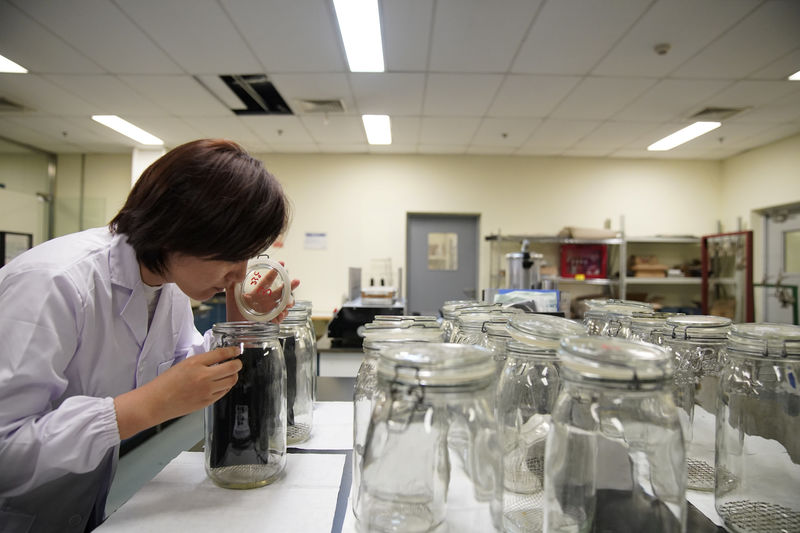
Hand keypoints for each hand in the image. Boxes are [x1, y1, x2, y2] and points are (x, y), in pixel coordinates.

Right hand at [114, 347, 241, 438]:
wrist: (156, 402)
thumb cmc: (166, 384)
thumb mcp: (184, 364)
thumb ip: (202, 361)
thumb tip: (219, 359)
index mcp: (195, 363)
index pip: (221, 354)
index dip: (232, 351)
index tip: (236, 350)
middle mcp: (203, 376)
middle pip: (232, 368)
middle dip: (238, 364)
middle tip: (237, 362)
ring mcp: (207, 390)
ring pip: (231, 381)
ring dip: (233, 375)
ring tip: (229, 374)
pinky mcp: (207, 401)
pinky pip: (224, 392)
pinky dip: (226, 386)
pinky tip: (221, 384)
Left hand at [226, 261, 300, 322]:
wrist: (235, 329)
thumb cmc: (234, 312)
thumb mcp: (231, 295)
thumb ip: (232, 284)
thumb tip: (235, 273)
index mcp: (258, 291)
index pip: (268, 280)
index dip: (275, 272)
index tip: (282, 264)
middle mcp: (266, 299)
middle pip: (281, 290)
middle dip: (290, 286)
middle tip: (297, 281)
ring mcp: (270, 309)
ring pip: (284, 303)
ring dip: (288, 302)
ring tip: (288, 304)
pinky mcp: (271, 319)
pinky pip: (280, 317)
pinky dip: (281, 316)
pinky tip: (281, 316)